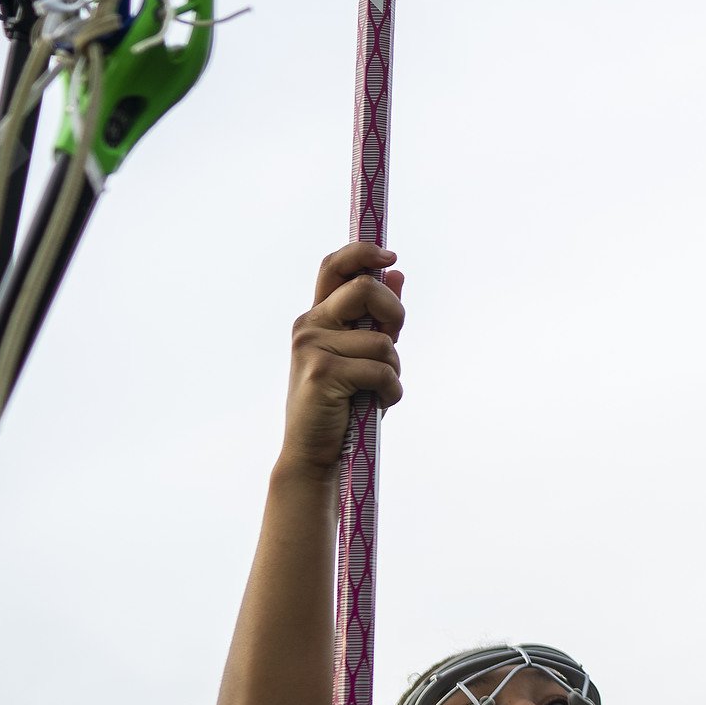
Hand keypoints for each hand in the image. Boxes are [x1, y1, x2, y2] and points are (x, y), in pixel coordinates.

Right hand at [282, 244, 404, 478]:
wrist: (315, 452)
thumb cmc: (344, 402)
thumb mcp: (363, 354)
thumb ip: (377, 316)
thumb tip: (396, 272)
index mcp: (318, 317)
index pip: (333, 266)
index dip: (362, 252)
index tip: (390, 255)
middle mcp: (309, 325)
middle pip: (365, 289)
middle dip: (395, 314)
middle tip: (395, 340)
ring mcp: (312, 347)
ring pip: (382, 340)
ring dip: (393, 369)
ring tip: (377, 390)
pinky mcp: (322, 372)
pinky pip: (381, 370)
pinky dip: (391, 391)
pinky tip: (377, 404)